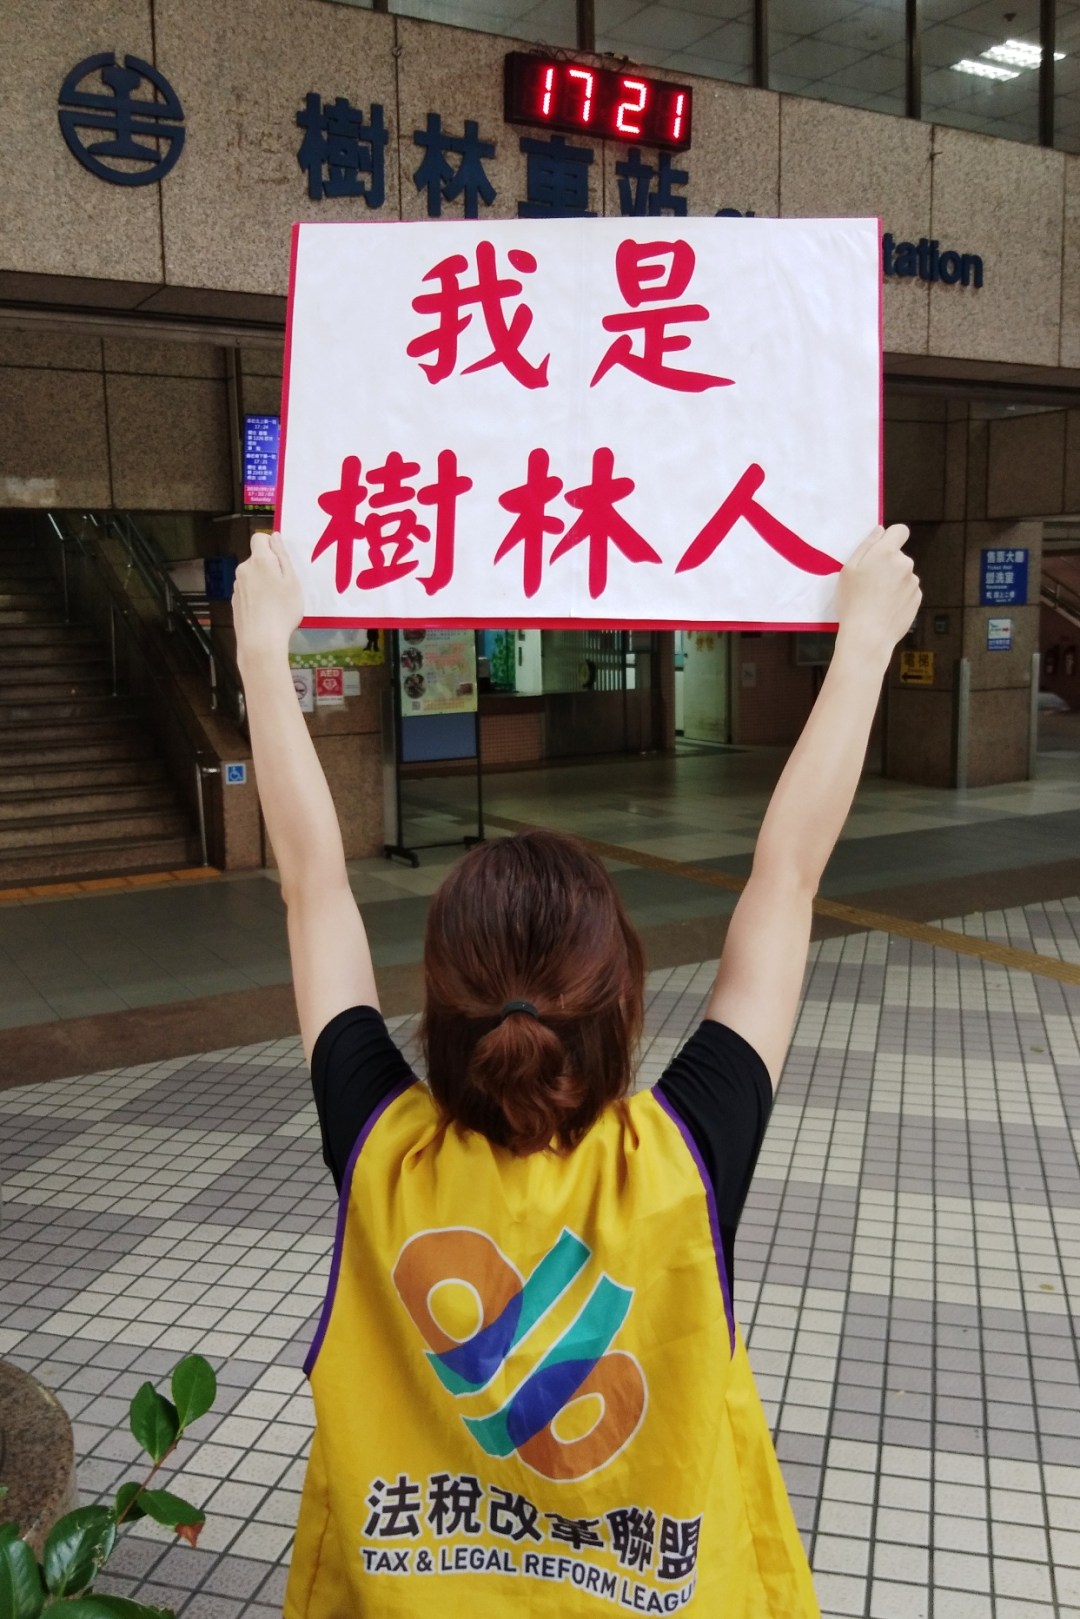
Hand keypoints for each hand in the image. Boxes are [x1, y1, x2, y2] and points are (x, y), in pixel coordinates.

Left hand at [233, 532, 304, 663]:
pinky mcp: (234, 602)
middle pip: (256, 559)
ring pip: (251, 576)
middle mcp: (243, 570)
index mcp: (259, 561)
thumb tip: (274, 536)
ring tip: (275, 603)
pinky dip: (255, 597)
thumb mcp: (292, 581)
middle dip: (269, 567)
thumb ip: (282, 556)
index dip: (271, 545)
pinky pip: (247, 592)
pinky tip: (265, 613)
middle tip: (284, 586)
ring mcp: (236, 587)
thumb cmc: (282, 610)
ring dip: (262, 582)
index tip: (282, 562)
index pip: (259, 538)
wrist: (260, 641)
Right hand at [835, 523, 920, 654]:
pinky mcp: (917, 599)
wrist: (868, 636)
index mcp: (887, 553)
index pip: (900, 531)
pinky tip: (885, 609)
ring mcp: (913, 583)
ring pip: (903, 575)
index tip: (879, 550)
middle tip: (868, 583)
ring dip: (893, 582)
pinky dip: (899, 596)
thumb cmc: (852, 601)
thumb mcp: (848, 570)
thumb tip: (880, 530)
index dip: (891, 537)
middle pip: (898, 557)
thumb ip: (866, 546)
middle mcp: (905, 564)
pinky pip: (907, 591)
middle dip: (887, 564)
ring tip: (876, 600)